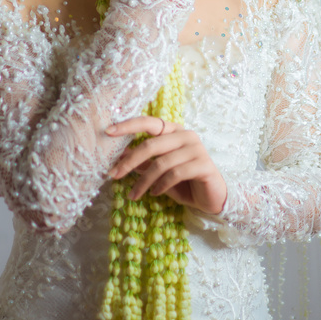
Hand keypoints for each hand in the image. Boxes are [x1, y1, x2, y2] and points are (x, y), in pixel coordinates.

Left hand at [106, 115, 227, 215]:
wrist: (212, 197)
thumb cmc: (184, 182)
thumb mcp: (159, 172)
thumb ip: (143, 162)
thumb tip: (119, 157)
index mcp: (174, 130)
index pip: (149, 122)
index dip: (128, 125)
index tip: (108, 131)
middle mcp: (186, 135)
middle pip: (152, 144)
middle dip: (129, 161)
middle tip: (114, 174)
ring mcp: (197, 148)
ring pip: (161, 163)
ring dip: (143, 181)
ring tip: (133, 194)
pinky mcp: (204, 165)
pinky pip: (175, 174)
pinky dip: (161, 185)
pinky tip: (154, 193)